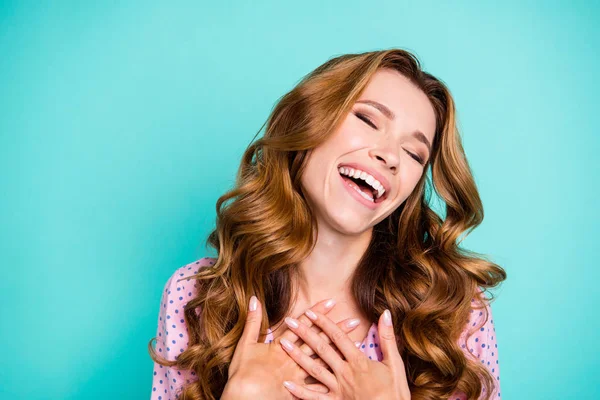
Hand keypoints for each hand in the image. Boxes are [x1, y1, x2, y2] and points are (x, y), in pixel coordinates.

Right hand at [222, 296, 362, 398]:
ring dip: (340, 354)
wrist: (243, 397)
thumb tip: (254, 299)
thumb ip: (252, 322)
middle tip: (355, 321)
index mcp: (281, 347)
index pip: (303, 325)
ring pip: (324, 362)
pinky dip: (332, 381)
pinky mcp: (298, 391)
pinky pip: (318, 387)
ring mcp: (298, 376)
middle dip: (338, 332)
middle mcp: (294, 360)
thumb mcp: (245, 344)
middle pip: (320, 343)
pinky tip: (347, 376)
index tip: (332, 302)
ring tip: (358, 346)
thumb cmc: (242, 372)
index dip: (318, 313)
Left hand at [278, 309, 410, 399]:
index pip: (337, 337)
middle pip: (321, 349)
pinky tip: (287, 384)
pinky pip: (314, 397)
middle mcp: (345, 373)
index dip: (324, 323)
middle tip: (290, 321)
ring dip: (297, 356)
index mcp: (359, 362)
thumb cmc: (395, 393)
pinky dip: (300, 392)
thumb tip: (385, 313)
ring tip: (283, 344)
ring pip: (313, 370)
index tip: (311, 312)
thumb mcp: (395, 364)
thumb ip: (387, 338)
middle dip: (304, 333)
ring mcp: (338, 389)